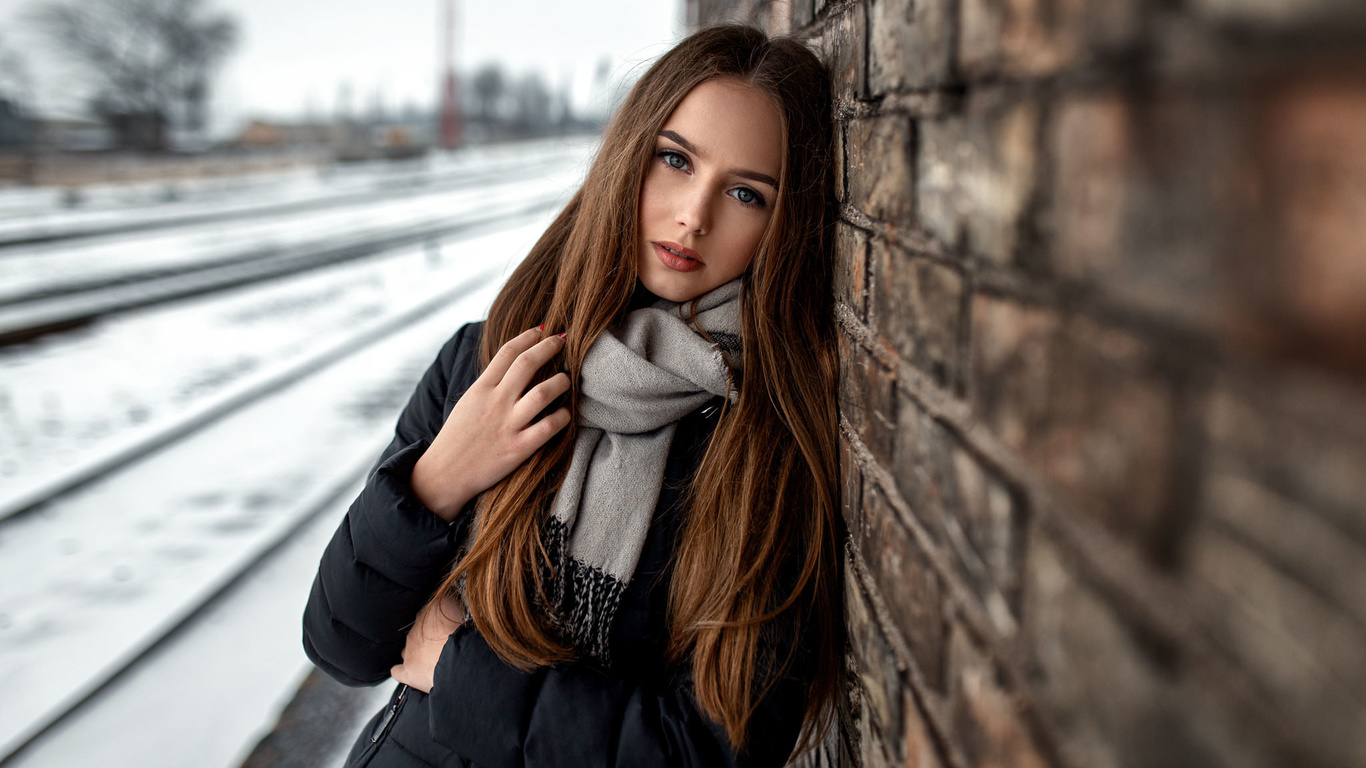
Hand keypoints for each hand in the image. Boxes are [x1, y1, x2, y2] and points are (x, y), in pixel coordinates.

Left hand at [390, 594, 464, 692]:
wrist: (460, 661)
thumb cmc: (468, 636)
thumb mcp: (469, 612)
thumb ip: (459, 609)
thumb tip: (461, 607)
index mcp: (432, 610)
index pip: (430, 611)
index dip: (439, 621)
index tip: (447, 626)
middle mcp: (417, 628)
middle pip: (418, 631)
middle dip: (428, 638)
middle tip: (443, 645)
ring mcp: (409, 650)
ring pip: (408, 650)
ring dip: (417, 654)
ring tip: (431, 661)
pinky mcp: (407, 670)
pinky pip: (398, 670)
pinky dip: (402, 672)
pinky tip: (412, 674)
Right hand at [411, 326, 571, 520]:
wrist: (443, 475)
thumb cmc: (457, 438)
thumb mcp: (467, 403)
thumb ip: (489, 385)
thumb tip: (511, 366)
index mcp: (481, 389)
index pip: (507, 352)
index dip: (527, 336)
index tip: (542, 329)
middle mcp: (495, 402)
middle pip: (527, 364)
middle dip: (549, 347)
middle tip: (563, 340)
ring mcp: (508, 425)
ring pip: (543, 393)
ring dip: (561, 382)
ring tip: (567, 378)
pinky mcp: (518, 449)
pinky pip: (549, 427)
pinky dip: (563, 417)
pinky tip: (566, 413)